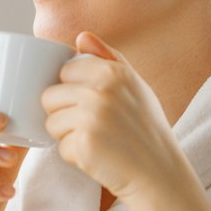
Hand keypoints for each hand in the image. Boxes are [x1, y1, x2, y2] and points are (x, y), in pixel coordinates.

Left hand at [39, 31, 185, 203]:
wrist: (159, 172)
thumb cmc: (146, 128)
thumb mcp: (135, 85)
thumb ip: (108, 58)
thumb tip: (81, 37)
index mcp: (112, 71)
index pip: (64, 72)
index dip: (72, 90)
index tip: (91, 104)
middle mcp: (101, 91)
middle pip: (50, 96)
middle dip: (63, 113)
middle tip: (92, 126)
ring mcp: (91, 118)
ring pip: (50, 123)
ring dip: (66, 135)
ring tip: (95, 141)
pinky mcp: (83, 145)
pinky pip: (60, 147)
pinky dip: (74, 156)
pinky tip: (97, 156)